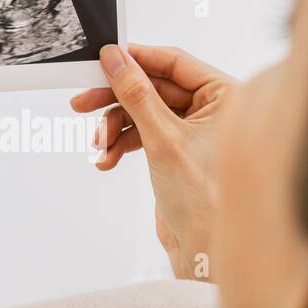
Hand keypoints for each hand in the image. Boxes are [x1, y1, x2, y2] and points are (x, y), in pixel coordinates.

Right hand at [71, 44, 235, 280]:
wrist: (203, 249)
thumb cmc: (203, 198)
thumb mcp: (163, 138)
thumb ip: (136, 94)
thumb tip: (114, 59)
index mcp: (225, 96)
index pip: (175, 63)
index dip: (137, 59)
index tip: (105, 59)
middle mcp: (213, 109)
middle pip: (154, 88)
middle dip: (117, 100)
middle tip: (82, 102)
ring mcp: (194, 130)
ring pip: (144, 112)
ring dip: (116, 127)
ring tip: (98, 145)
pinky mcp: (178, 151)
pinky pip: (144, 134)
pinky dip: (122, 144)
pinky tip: (106, 159)